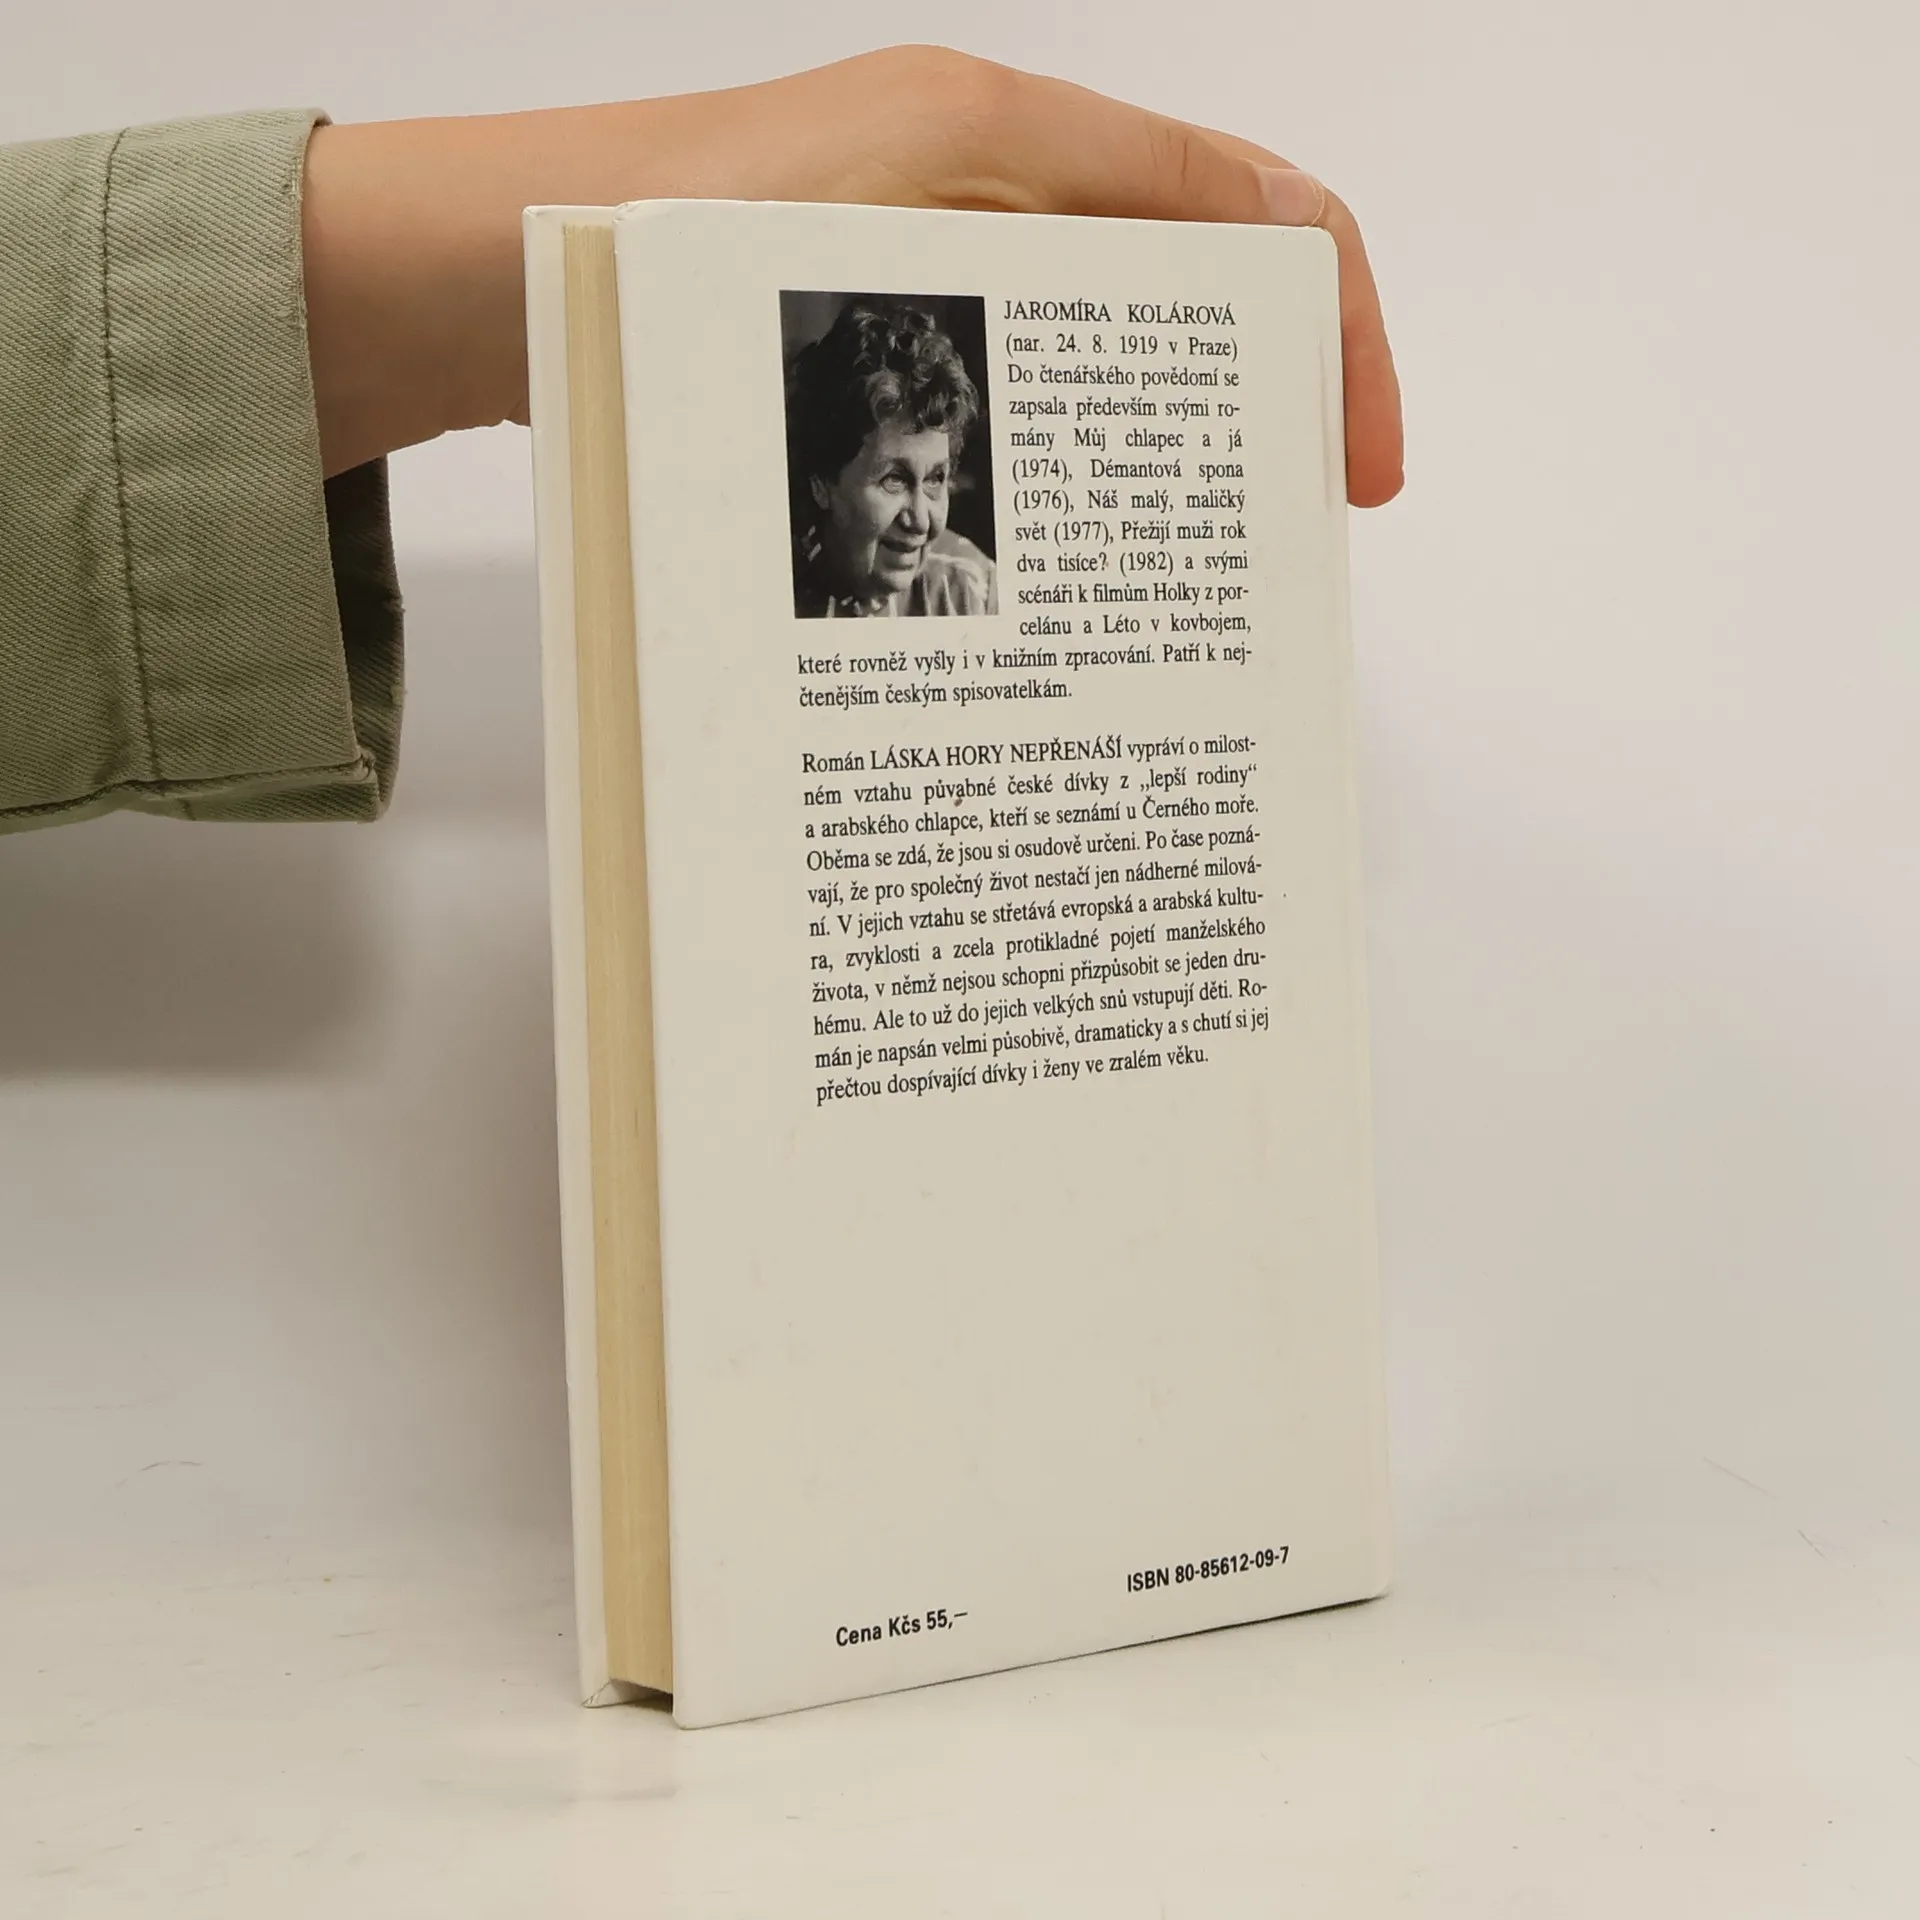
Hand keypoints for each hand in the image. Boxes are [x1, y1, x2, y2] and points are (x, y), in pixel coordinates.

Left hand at [301, 46, 1401, 504]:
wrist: (452, 282)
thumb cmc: (633, 250)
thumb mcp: (864, 244)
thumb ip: (1056, 253)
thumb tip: (1241, 285)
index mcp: (997, 127)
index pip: (1243, 208)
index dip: (1332, 331)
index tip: (1356, 469)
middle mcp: (967, 180)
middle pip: (1186, 281)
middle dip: (1257, 405)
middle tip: (1276, 549)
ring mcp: (911, 256)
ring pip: (1094, 350)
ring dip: (1154, 454)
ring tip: (1180, 582)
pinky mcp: (854, 330)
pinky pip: (998, 389)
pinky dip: (1052, 466)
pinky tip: (1051, 558)